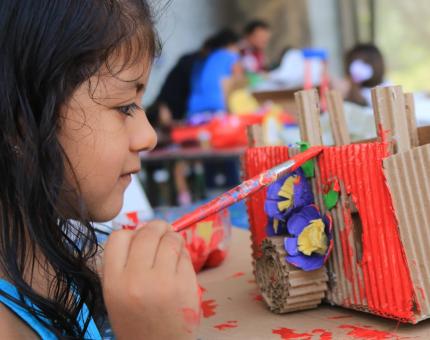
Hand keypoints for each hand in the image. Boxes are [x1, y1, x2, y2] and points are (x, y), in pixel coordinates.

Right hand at [102, 220, 199, 339]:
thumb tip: (140, 231)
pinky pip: (185, 255)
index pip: (118, 237)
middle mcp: (136, 279)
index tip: (139, 237)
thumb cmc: (137, 322)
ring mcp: (163, 281)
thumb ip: (123, 265)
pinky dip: (183, 254)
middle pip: (147, 233)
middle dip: (157, 227)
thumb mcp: (116, 296)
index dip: (130, 233)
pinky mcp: (185, 284)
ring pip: (170, 239)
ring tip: (173, 247)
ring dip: (173, 238)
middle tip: (163, 231)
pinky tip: (179, 263)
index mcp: (114, 282)